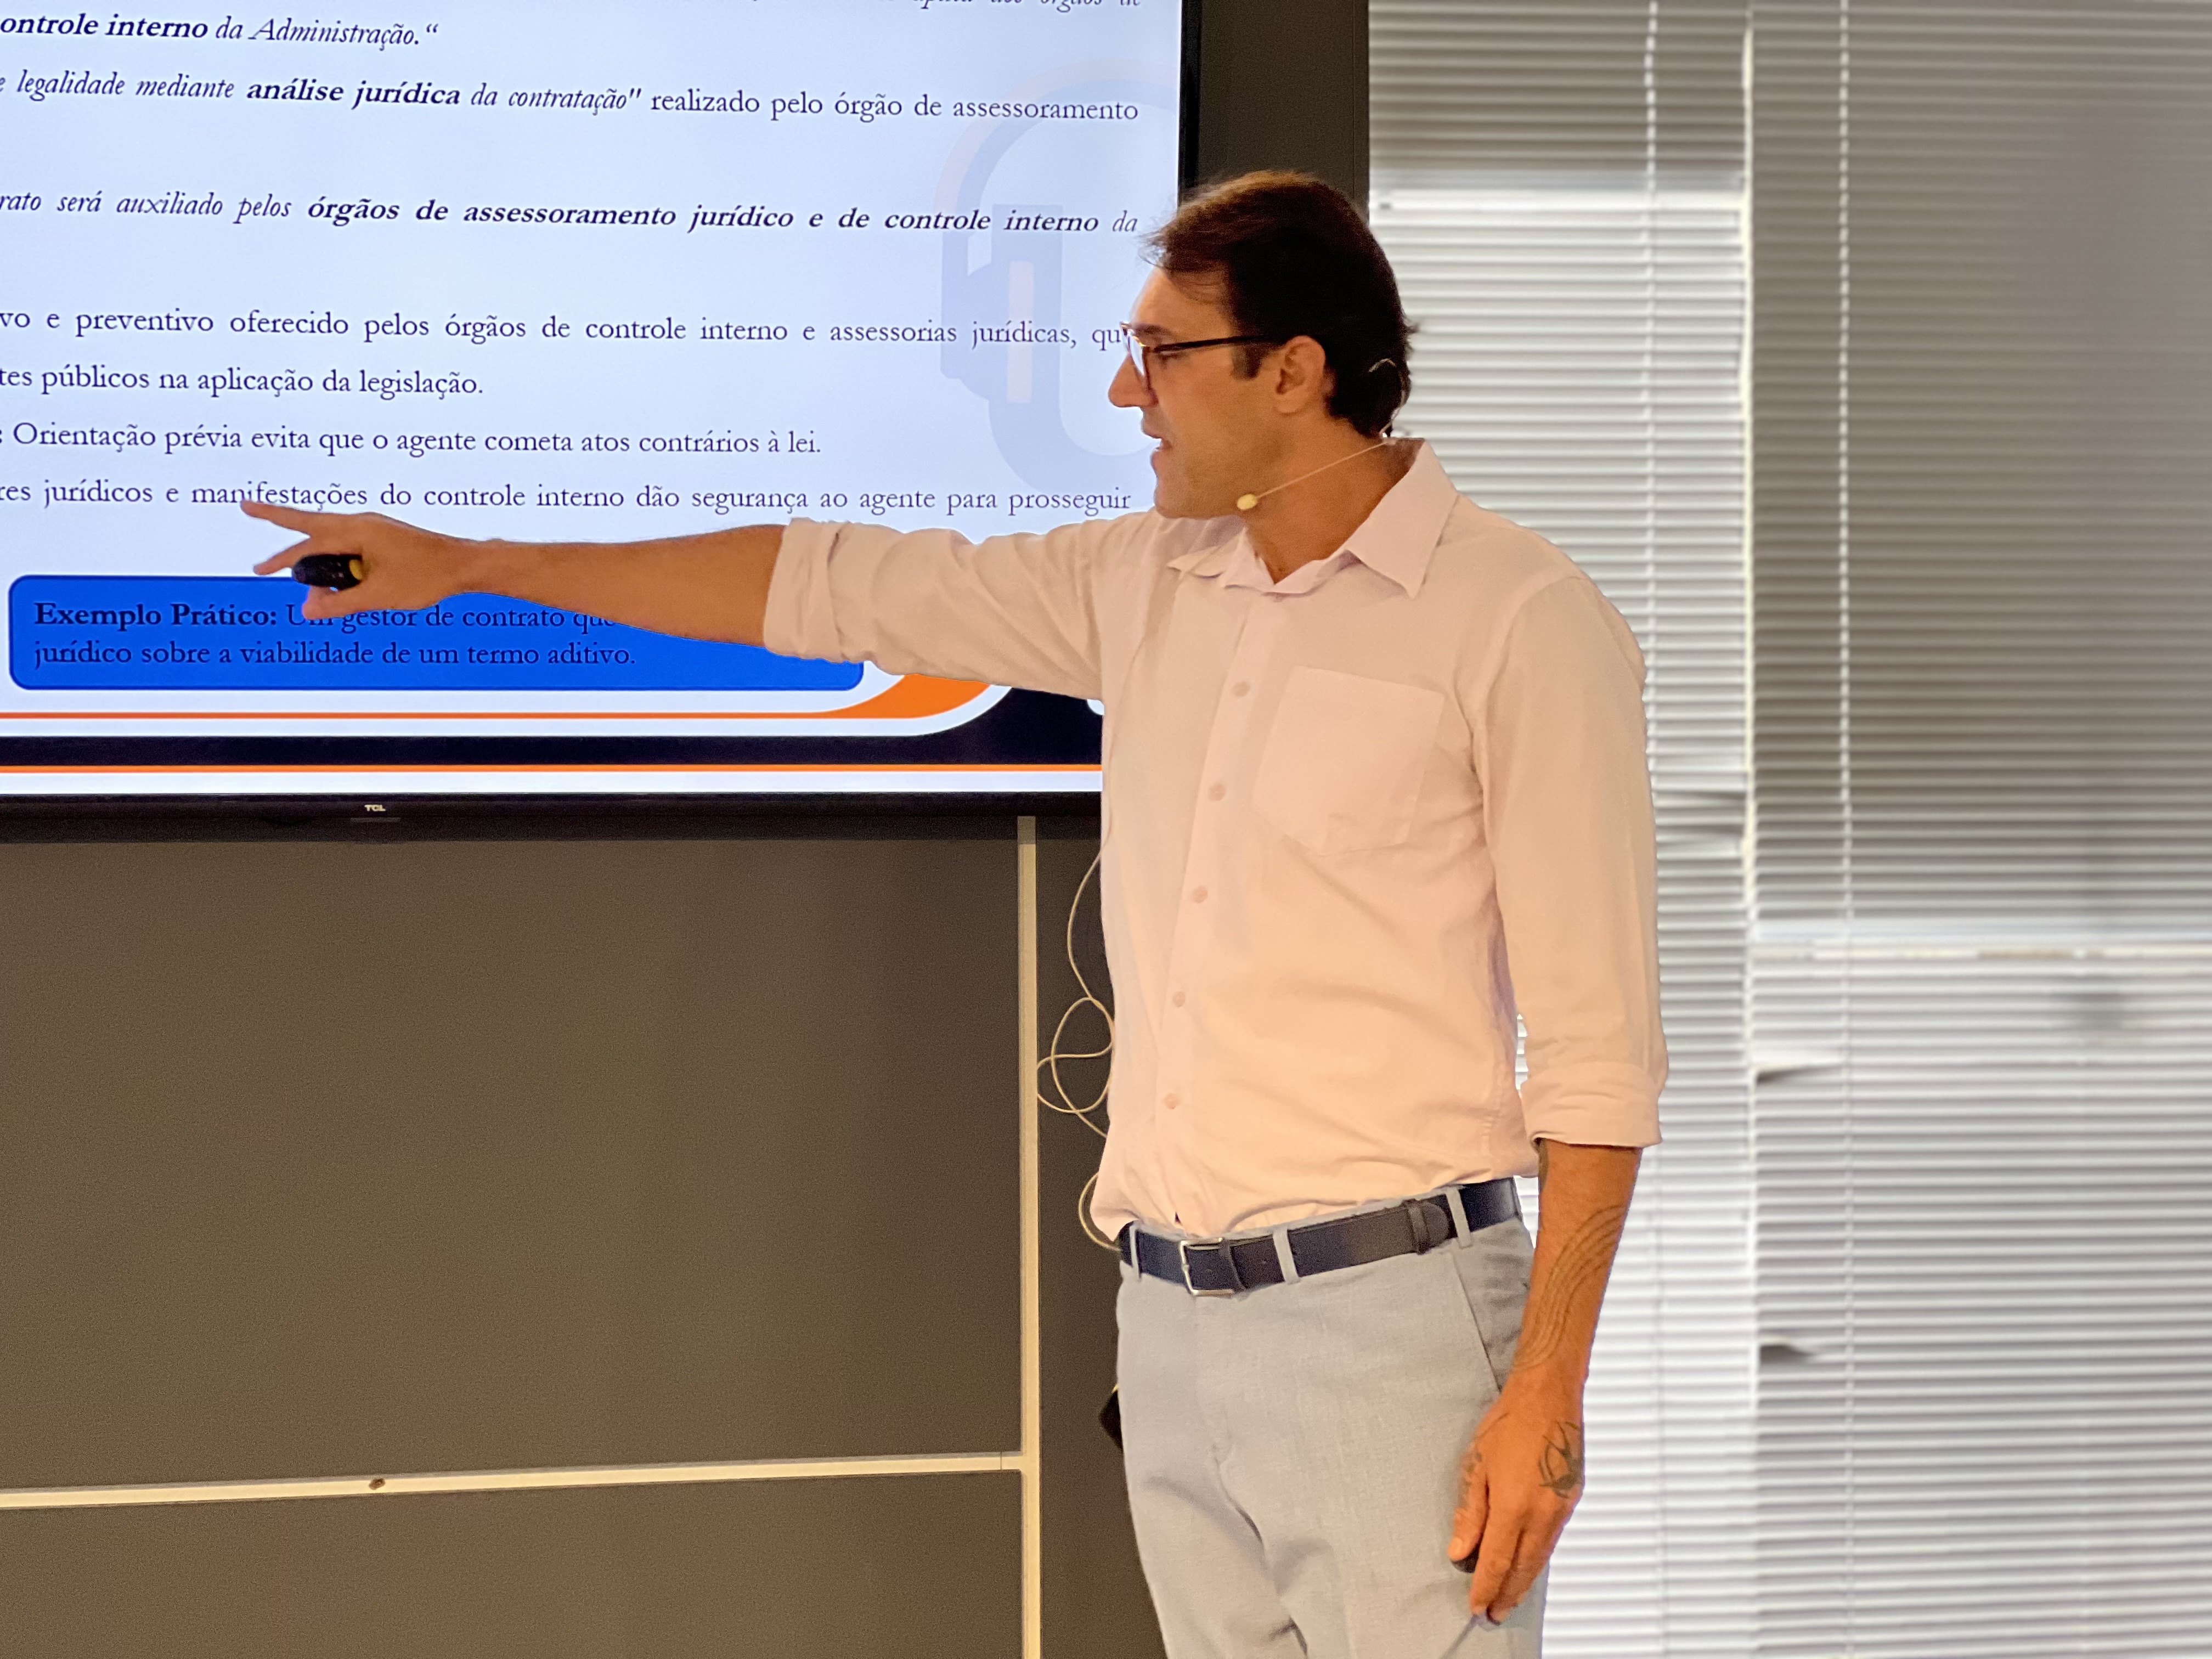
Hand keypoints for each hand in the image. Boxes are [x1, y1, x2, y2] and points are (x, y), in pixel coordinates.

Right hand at [244, 499, 476, 618]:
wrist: (464, 566)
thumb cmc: (426, 577)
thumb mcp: (378, 596)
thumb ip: (340, 603)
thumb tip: (307, 610)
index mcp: (356, 530)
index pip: (305, 542)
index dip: (279, 558)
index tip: (258, 569)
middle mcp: (361, 524)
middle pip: (311, 534)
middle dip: (287, 553)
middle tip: (261, 568)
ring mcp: (373, 530)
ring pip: (332, 547)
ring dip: (322, 570)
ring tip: (322, 598)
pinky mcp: (383, 540)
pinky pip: (351, 552)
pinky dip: (343, 569)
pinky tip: (347, 588)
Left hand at [1449, 1377, 1585, 1623]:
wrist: (1548, 1396)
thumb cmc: (1509, 1423)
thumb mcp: (1476, 1465)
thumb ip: (1470, 1512)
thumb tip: (1461, 1551)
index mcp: (1515, 1506)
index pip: (1498, 1561)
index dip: (1486, 1588)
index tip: (1477, 1606)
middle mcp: (1543, 1514)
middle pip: (1524, 1567)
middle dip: (1508, 1594)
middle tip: (1494, 1613)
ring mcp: (1561, 1508)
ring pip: (1541, 1556)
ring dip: (1525, 1579)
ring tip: (1510, 1596)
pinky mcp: (1572, 1498)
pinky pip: (1553, 1538)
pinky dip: (1539, 1555)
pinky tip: (1529, 1560)